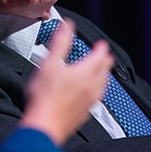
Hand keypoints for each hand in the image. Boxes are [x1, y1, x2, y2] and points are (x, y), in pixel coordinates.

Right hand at [21, 19, 113, 146]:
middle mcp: (91, 87)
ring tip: (103, 74)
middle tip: (106, 57)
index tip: (102, 44)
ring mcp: (89, 102)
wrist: (43, 125)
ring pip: (102, 86)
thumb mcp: (49, 64)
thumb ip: (60, 43)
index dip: (101, 48)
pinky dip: (97, 92)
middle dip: (105, 62)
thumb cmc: (44, 97)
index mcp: (85, 73)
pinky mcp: (84, 114)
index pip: (99, 57)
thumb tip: (67, 26)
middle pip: (103, 72)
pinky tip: (92, 95)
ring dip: (103, 77)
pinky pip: (96, 99)